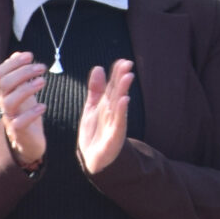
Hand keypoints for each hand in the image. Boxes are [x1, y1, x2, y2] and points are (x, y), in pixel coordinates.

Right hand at [0, 51, 48, 169]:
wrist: (28, 142)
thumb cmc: (26, 113)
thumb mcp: (23, 91)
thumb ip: (20, 74)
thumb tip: (17, 54)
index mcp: (6, 92)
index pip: (0, 73)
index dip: (13, 63)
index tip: (30, 55)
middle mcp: (5, 103)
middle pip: (4, 84)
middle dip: (23, 72)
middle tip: (42, 67)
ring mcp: (10, 118)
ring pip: (9, 102)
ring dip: (26, 89)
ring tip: (43, 82)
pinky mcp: (19, 132)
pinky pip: (19, 123)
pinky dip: (31, 113)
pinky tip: (43, 106)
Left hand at [75, 59, 133, 175]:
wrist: (93, 157)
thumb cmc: (95, 131)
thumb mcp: (91, 107)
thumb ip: (95, 89)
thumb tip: (98, 67)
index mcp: (107, 104)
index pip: (113, 85)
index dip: (117, 73)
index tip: (123, 61)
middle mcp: (113, 111)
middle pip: (117, 92)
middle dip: (122, 78)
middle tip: (127, 64)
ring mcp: (115, 122)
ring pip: (120, 104)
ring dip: (124, 90)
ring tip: (127, 76)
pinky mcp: (114, 135)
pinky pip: (119, 121)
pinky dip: (122, 110)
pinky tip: (125, 100)